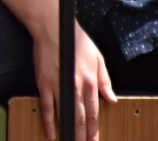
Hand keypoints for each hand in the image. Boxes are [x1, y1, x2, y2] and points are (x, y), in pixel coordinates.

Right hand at [30, 15, 115, 140]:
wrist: (54, 27)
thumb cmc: (76, 40)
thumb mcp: (97, 57)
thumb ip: (105, 80)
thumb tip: (112, 98)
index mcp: (91, 80)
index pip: (94, 111)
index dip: (95, 128)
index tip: (95, 140)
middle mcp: (77, 86)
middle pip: (82, 117)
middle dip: (84, 135)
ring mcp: (60, 86)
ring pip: (67, 115)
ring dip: (70, 132)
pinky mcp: (45, 83)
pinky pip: (48, 107)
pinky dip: (50, 122)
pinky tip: (52, 133)